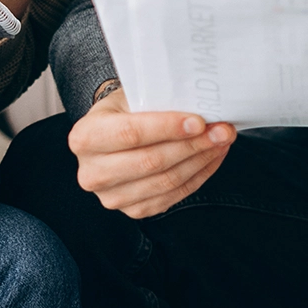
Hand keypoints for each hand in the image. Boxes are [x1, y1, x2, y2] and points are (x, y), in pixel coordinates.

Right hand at [68, 87, 234, 218]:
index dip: (168, 128)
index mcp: (85, 137)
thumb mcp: (130, 96)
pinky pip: (173, 196)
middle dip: (193, 145)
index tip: (199, 122)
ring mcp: (111, 197)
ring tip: (221, 141)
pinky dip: (198, 176)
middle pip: (152, 161)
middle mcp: (92, 172)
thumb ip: (157, 102)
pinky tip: (211, 158)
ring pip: (166, 181)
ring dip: (201, 160)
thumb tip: (201, 108)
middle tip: (222, 130)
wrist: (111, 136)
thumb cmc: (123, 112)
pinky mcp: (133, 210)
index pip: (131, 134)